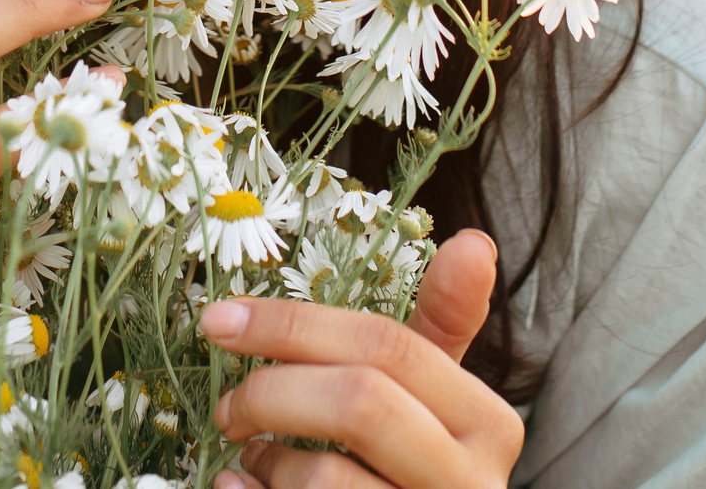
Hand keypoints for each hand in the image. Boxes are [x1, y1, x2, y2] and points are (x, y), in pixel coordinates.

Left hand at [203, 229, 522, 488]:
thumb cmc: (413, 470)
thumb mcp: (431, 401)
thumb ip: (441, 327)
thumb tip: (476, 241)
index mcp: (486, 423)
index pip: (389, 346)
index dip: (295, 325)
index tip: (219, 319)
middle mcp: (472, 482)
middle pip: (360, 402)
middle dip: (273, 392)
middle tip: (227, 404)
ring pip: (327, 477)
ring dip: (267, 459)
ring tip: (250, 454)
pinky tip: (242, 485)